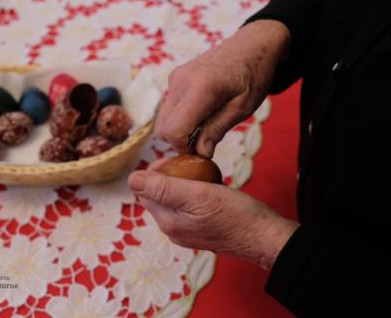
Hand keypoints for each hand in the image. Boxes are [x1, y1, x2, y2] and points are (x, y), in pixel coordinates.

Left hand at [128, 159, 297, 269]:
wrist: (266, 237)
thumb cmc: (236, 215)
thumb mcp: (198, 195)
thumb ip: (163, 188)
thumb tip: (131, 179)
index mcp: (167, 222)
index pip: (146, 190)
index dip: (158, 171)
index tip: (178, 160)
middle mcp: (173, 230)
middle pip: (160, 195)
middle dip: (171, 177)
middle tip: (193, 166)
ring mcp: (187, 232)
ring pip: (175, 199)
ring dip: (185, 183)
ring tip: (204, 175)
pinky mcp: (201, 230)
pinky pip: (189, 206)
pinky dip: (196, 193)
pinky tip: (211, 187)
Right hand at [155, 20, 289, 156]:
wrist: (252, 45)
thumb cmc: (254, 75)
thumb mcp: (242, 108)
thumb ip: (217, 129)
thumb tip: (200, 152)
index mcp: (200, 88)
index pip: (174, 130)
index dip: (186, 147)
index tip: (205, 148)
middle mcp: (181, 82)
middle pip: (163, 129)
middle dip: (181, 141)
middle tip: (207, 139)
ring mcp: (175, 79)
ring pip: (163, 121)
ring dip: (181, 130)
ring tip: (207, 125)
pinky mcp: (174, 79)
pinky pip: (169, 109)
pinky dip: (181, 119)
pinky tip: (203, 113)